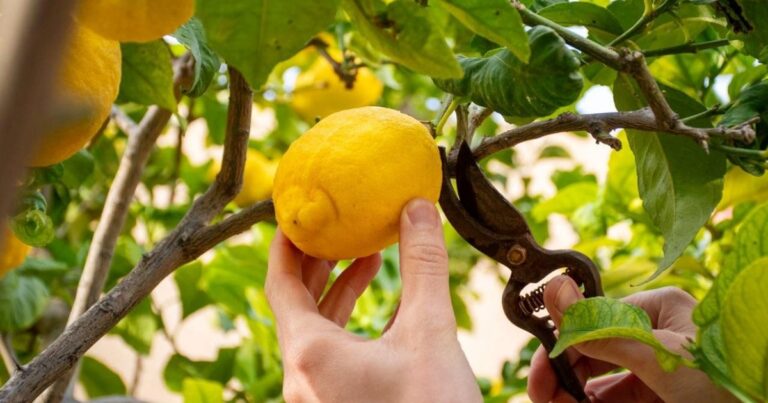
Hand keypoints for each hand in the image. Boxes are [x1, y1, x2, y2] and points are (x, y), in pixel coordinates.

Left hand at [266, 198, 481, 402]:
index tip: (301, 213)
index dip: (287, 242)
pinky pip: (333, 358)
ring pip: (317, 333)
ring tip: (370, 259)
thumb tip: (418, 207)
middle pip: (295, 305)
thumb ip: (423, 265)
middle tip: (339, 228)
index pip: (279, 282)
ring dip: (339, 293)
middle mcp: (302, 379)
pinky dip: (352, 326)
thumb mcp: (430, 331)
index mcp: (309, 354)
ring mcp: (318, 399)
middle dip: (319, 262)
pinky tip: (388, 310)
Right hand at [528, 275, 738, 402]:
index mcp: (659, 309)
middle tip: (540, 395)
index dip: (561, 345)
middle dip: (564, 374)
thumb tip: (554, 286)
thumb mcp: (655, 354)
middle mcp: (655, 336)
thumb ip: (599, 329)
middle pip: (594, 350)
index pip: (594, 320)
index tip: (540, 374)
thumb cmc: (724, 380)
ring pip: (601, 379)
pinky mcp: (661, 397)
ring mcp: (658, 370)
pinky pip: (617, 397)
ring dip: (574, 393)